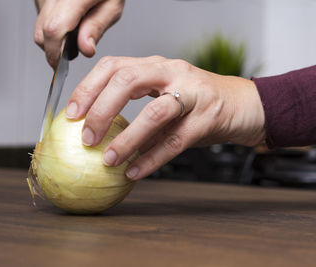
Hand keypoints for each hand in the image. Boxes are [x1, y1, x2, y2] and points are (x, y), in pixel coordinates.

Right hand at [34, 0, 124, 67]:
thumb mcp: (113, 6)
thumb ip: (97, 27)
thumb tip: (85, 50)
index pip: (54, 29)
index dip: (56, 53)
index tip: (61, 67)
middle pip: (42, 32)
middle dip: (54, 51)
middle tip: (71, 53)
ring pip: (39, 27)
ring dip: (53, 40)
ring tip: (74, 34)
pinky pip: (41, 17)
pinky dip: (52, 27)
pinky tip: (69, 22)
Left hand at [65, 56, 265, 179]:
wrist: (244, 105)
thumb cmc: (197, 103)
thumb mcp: (164, 97)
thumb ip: (137, 110)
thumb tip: (98, 135)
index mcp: (155, 65)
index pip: (114, 66)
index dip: (88, 88)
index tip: (71, 114)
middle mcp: (172, 72)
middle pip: (129, 80)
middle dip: (101, 109)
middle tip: (86, 138)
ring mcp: (193, 93)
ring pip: (155, 111)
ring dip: (128, 137)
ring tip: (108, 159)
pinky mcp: (208, 117)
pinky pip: (175, 140)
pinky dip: (152, 158)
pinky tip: (135, 172)